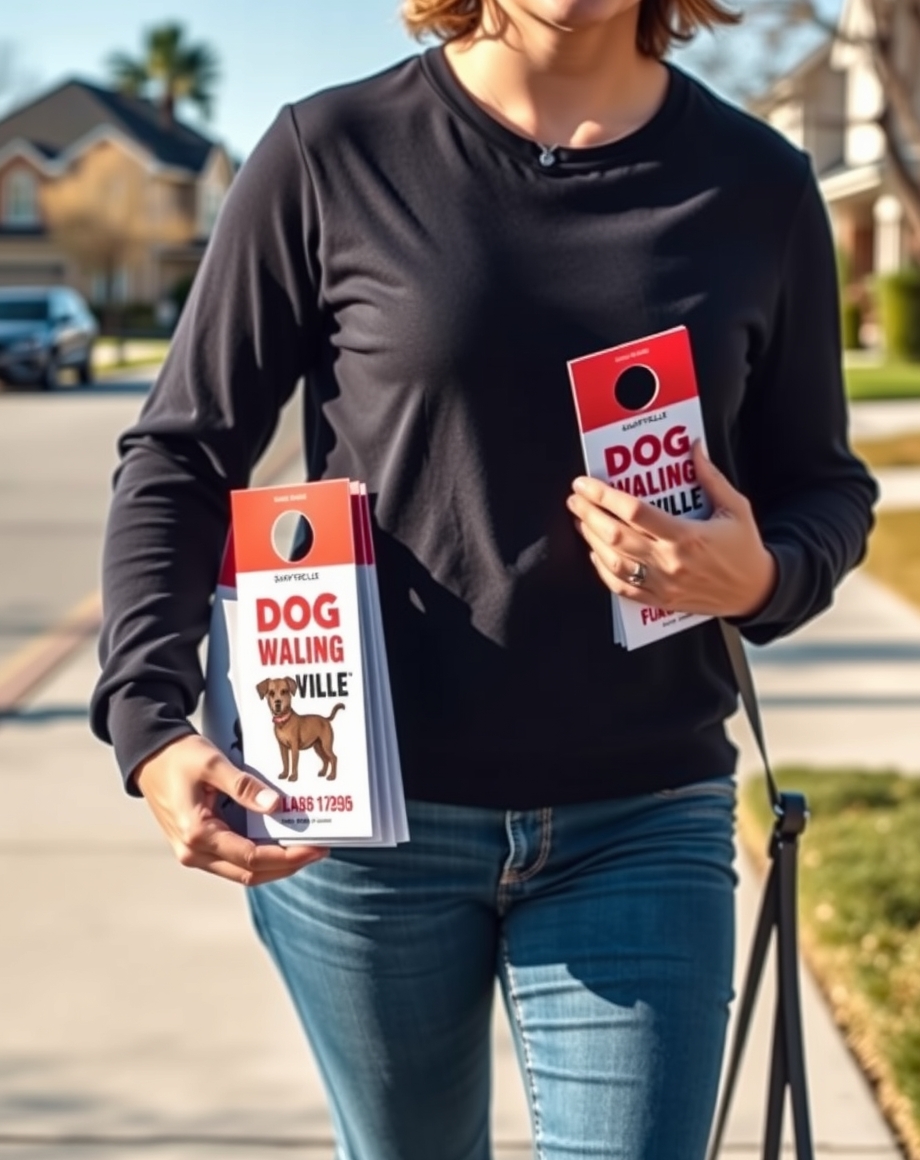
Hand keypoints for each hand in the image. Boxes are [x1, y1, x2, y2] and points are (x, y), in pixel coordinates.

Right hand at [133, 734, 328, 885]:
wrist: (148, 757)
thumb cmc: (178, 757)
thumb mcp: (212, 764)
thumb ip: (243, 786)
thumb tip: (274, 805)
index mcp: (196, 834)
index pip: (251, 857)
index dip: (287, 856)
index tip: (316, 848)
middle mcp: (193, 852)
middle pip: (249, 873)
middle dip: (287, 865)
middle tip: (318, 850)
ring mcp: (193, 852)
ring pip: (242, 871)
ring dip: (275, 864)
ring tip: (305, 848)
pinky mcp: (197, 846)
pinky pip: (233, 859)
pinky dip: (259, 855)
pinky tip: (279, 841)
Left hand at [566, 441, 777, 618]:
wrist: (756, 592)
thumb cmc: (744, 547)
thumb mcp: (735, 507)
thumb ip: (710, 477)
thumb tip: (693, 445)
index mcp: (687, 536)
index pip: (634, 511)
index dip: (604, 495)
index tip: (585, 483)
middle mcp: (670, 562)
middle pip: (615, 535)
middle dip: (589, 514)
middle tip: (575, 499)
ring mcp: (663, 585)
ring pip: (613, 562)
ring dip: (591, 539)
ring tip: (581, 520)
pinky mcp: (660, 601)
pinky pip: (622, 588)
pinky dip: (603, 570)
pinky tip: (595, 553)